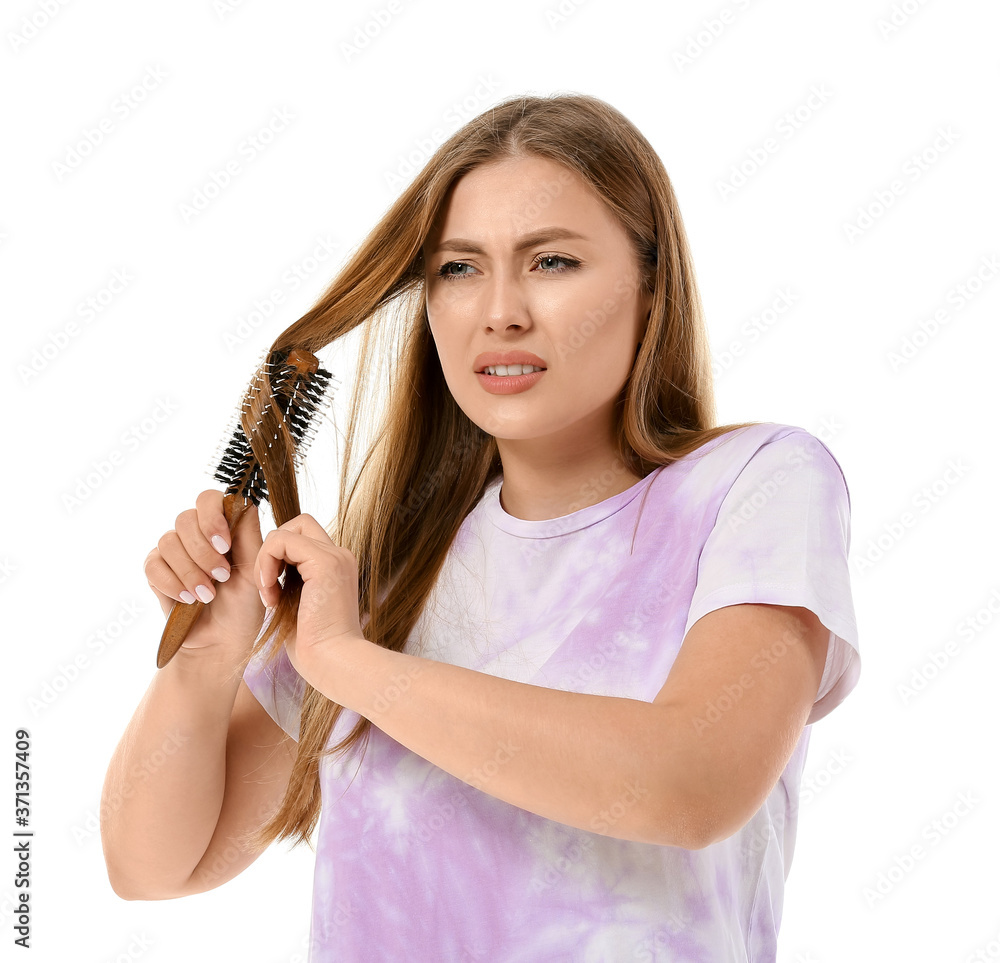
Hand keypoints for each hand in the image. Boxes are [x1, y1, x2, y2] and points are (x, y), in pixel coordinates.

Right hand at [144, 490, 264, 657]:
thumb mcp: (256, 568)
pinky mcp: (155, 570)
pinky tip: (189, 600)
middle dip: (204, 552)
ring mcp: (173, 550)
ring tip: (208, 595)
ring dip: (191, 571)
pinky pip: (153, 565)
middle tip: (222, 577)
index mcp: (222, 527)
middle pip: (185, 519)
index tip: (225, 545)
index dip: (212, 518)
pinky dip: (173, 584)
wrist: (223, 640)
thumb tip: (240, 500)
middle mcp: (195, 533)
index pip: (209, 499)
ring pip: (169, 542)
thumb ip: (249, 533)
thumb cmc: (245, 604)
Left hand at [254, 513, 364, 681]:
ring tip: (267, 593)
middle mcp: (339, 556)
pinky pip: (281, 540)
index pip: (303, 538)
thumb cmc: (313, 647)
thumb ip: (288, 584)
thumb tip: (266, 572)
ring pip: (286, 530)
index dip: (279, 555)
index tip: (270, 589)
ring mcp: (334, 556)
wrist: (333, 662)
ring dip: (265, 559)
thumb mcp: (296, 607)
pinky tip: (269, 593)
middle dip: (272, 549)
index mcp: (335, 567)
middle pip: (297, 526)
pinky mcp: (325, 562)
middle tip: (266, 585)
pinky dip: (266, 562)